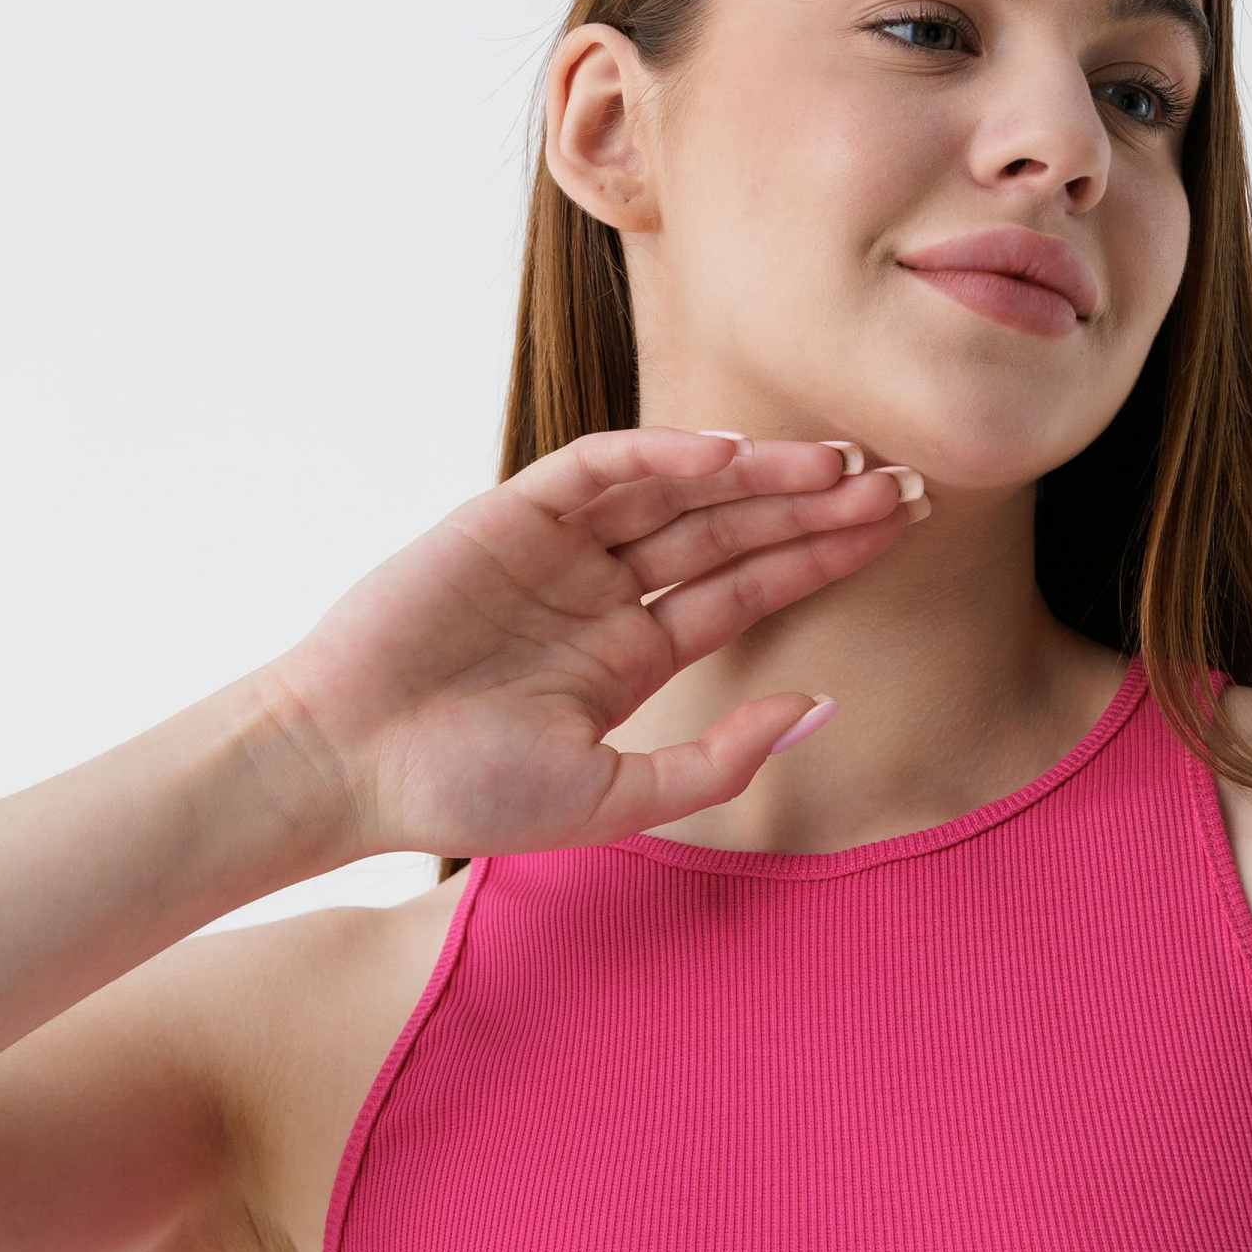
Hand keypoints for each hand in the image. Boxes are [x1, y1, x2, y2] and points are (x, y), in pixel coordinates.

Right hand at [246, 426, 925, 863]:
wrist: (347, 767)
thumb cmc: (468, 795)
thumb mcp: (617, 796)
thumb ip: (720, 758)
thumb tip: (823, 705)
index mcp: (631, 652)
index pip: (748, 587)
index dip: (823, 554)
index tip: (897, 525)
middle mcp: (604, 590)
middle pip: (732, 531)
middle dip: (815, 503)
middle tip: (904, 479)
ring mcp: (559, 548)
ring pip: (680, 493)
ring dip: (760, 474)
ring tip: (843, 460)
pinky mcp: (508, 515)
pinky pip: (598, 470)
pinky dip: (659, 455)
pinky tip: (729, 455)